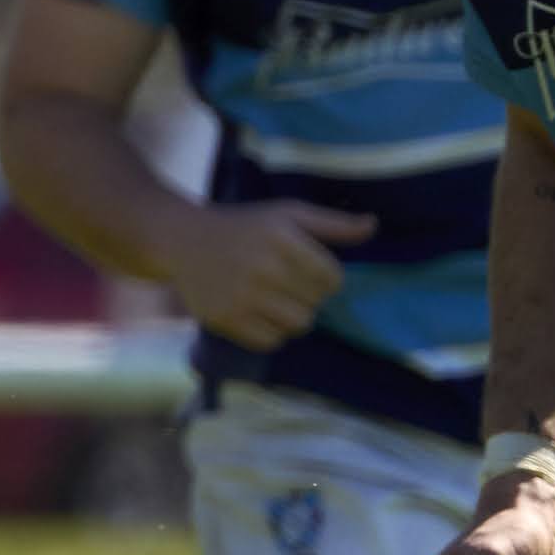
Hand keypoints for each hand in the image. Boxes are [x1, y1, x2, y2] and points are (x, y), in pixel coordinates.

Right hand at [162, 200, 373, 350]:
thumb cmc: (243, 225)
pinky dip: (271, 331)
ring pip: (297, 325)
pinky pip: (270, 341)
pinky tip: (258, 312)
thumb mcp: (287, 213)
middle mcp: (262, 266)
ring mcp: (242, 295)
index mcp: (282, 237)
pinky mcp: (225, 318)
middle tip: (286, 282)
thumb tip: (372, 226)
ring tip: (276, 299)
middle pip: (315, 304)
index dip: (327, 277)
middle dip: (308, 295)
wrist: (182, 240)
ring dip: (293, 315)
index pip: (332, 278)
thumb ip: (331, 223)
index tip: (308, 269)